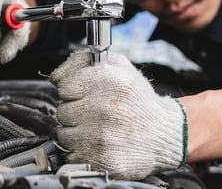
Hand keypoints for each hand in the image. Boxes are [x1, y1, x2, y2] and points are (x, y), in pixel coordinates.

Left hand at [49, 50, 186, 179]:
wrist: (165, 135)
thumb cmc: (140, 102)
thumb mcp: (121, 68)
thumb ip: (85, 61)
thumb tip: (56, 75)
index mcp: (110, 81)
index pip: (64, 85)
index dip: (72, 91)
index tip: (82, 95)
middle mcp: (105, 108)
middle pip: (62, 111)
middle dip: (75, 112)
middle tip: (94, 113)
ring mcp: (102, 136)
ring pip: (64, 134)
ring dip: (76, 132)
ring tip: (97, 129)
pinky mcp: (101, 159)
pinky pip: (71, 154)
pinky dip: (81, 151)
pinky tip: (99, 144)